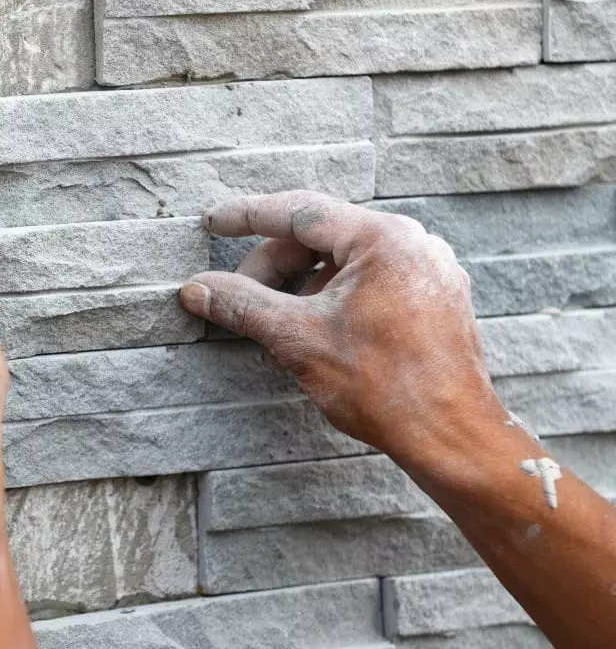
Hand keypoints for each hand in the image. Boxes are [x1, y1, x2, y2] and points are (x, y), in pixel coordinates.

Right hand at [180, 190, 503, 463]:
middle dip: (273, 265)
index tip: (213, 222)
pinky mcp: (433, 299)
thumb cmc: (385, 386)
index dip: (248, 216)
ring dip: (301, 285)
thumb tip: (197, 288)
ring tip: (275, 324)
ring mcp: (428, 271)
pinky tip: (311, 331)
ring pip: (344, 262)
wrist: (451, 436)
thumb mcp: (298, 339)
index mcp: (384, 239)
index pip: (300, 212)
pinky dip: (332, 297)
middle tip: (237, 298)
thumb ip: (243, 304)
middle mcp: (413, 243)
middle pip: (322, 237)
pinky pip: (370, 281)